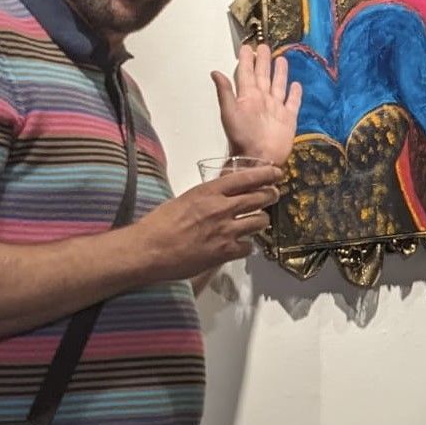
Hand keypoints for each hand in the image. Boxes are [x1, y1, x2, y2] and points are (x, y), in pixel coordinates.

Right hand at [131, 165, 281, 282]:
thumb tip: (221, 198)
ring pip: (260, 222)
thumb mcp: (185, 199)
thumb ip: (207, 197)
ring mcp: (226, 230)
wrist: (149, 249)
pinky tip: (241, 245)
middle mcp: (222, 208)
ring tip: (258, 221)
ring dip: (262, 221)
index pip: (247, 178)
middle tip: (273, 195)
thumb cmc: (159, 224)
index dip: (266, 174)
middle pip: (260, 198)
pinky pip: (249, 247)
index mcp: (209, 191)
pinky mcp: (225, 251)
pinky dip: (247, 246)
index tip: (277, 172)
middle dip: (271, 195)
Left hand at [213, 44, 301, 165]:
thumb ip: (225, 92)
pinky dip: (295, 93)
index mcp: (248, 97)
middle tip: (264, 46)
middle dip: (263, 61)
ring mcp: (276, 108)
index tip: (247, 47)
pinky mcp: (288, 118)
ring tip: (281, 59)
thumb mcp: (229, 112)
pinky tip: (296, 84)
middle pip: (263, 76)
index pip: (247, 73)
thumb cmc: (242, 137)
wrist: (260, 158)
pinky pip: (293, 102)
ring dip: (280, 73)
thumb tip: (215, 72)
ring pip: (278, 85)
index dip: (247, 60)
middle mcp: (262, 99)